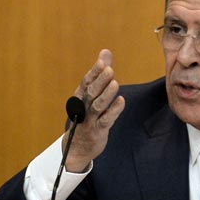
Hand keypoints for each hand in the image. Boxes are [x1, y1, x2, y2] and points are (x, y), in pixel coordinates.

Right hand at [63, 49, 125, 171]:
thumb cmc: (86, 116)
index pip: (86, 82)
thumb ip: (100, 73)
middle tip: (109, 69)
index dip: (94, 71)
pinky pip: (106, 120)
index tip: (102, 60)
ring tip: (115, 83)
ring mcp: (90, 119)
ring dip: (106, 95)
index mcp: (80, 96)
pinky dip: (113, 111)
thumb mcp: (91, 94)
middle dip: (100, 80)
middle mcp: (83, 107)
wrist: (78, 147)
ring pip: (97, 106)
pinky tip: (121, 102)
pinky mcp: (98, 131)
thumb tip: (106, 52)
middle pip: (91, 92)